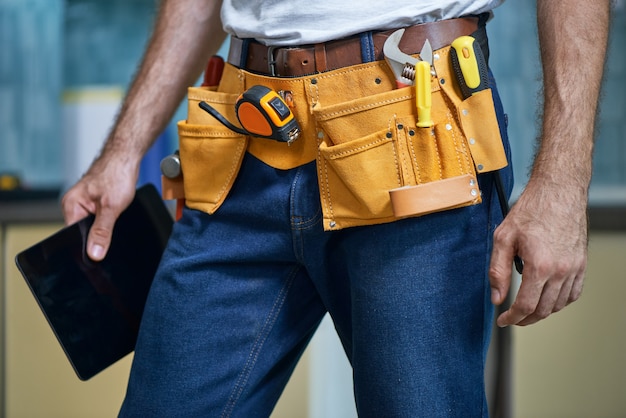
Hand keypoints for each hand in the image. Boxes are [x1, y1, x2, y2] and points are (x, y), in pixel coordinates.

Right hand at [62, 155, 138, 260]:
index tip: (98, 254)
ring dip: (104, 228)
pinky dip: (108, 221)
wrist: (126, 157)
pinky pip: (99, 219)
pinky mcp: (95, 202)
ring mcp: (84, 204)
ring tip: (114, 217)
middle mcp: (74, 205)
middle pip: (82, 233)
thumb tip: (94, 253)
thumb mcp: (111, 208)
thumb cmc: (117, 174)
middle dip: (97, 237)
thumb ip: (102, 232)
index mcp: (71, 206)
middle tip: (111, 230)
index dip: (86, 247)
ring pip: (92, 227)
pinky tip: (116, 216)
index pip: (72, 237)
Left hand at [489, 179, 587, 326]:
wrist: (558, 192)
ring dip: (541, 312)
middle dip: (525, 319)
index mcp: (539, 266)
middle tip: (512, 318)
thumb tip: (497, 297)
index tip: (503, 320)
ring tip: (526, 308)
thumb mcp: (503, 238)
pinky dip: (559, 302)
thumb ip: (497, 271)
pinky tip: (547, 298)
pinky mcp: (582, 264)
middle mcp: (561, 271)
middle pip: (543, 310)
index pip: (526, 306)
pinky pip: (573, 293)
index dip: (512, 318)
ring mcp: (574, 268)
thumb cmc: (530, 211)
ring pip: (558, 305)